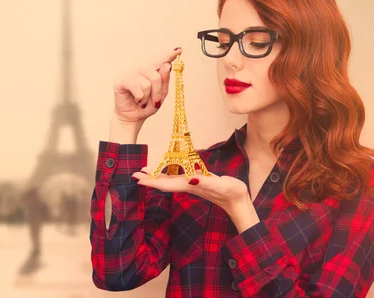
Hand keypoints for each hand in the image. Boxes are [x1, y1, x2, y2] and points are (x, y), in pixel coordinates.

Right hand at [112, 47, 181, 124]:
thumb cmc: (146, 105)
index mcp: (150, 69)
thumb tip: (167, 65)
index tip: (178, 50)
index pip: (161, 60)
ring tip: (142, 100)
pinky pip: (138, 90)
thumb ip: (165, 81)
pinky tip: (135, 100)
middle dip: (157, 92)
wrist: (132, 117)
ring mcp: (129, 72)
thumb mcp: (161, 95)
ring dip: (147, 97)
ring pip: (147, 84)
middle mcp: (139, 67)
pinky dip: (140, 99)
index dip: (168, 55)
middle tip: (154, 101)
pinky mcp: (121, 79)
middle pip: (156, 75)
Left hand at [131, 168, 248, 213]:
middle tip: (134, 174)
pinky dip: (168, 175)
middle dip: (149, 179)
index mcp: (190, 185)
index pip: (166, 184)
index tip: (138, 178)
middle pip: (164, 183)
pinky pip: (177, 178)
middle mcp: (188, 186)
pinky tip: (165, 172)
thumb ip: (206, 181)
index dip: (151, 181)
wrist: (239, 201)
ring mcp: (192, 185)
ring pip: (169, 181)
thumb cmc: (231, 192)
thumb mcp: (220, 184)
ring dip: (156, 177)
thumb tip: (191, 178)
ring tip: (145, 172)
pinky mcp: (197, 182)